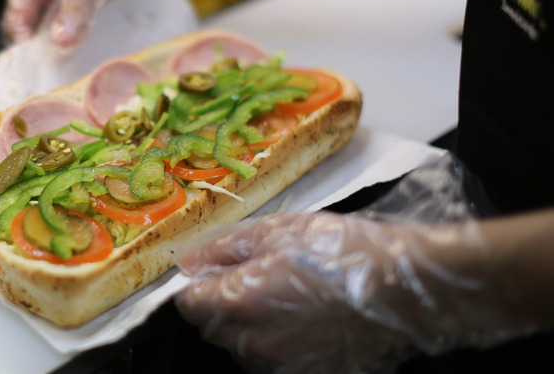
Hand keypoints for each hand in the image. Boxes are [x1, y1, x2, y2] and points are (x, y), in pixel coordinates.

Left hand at [176, 211, 542, 372]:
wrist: (403, 286)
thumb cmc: (342, 251)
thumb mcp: (279, 231)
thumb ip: (227, 248)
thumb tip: (191, 261)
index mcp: (240, 300)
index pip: (189, 304)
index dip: (196, 285)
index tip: (214, 272)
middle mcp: (254, 340)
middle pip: (213, 327)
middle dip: (221, 303)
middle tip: (255, 277)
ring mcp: (282, 364)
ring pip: (243, 347)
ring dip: (249, 325)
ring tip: (284, 297)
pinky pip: (275, 361)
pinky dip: (278, 343)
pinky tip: (302, 320)